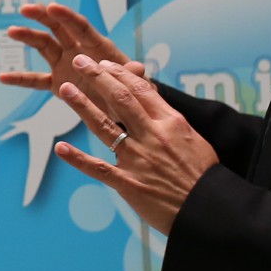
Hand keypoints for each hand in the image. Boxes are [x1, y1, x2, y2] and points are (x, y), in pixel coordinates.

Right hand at [0, 1, 150, 103]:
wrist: (124, 110)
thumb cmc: (132, 92)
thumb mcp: (135, 86)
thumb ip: (133, 77)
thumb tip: (139, 68)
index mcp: (99, 48)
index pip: (81, 28)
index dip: (67, 17)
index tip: (52, 7)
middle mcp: (79, 51)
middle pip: (58, 29)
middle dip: (42, 17)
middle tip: (25, 9)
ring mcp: (66, 65)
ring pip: (44, 46)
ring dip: (28, 37)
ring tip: (11, 31)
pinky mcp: (57, 83)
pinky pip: (35, 80)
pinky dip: (20, 79)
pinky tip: (2, 77)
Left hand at [52, 57, 218, 235]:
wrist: (209, 209)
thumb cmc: (204, 176)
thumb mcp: (193, 139)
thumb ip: (171, 122)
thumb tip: (155, 106)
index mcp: (171, 123)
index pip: (141, 89)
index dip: (119, 74)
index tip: (104, 64)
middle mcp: (153, 136)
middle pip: (120, 99)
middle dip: (98, 77)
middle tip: (80, 60)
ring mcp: (139, 159)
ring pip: (104, 126)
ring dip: (82, 106)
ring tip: (65, 89)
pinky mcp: (129, 184)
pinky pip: (98, 168)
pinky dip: (78, 159)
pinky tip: (60, 148)